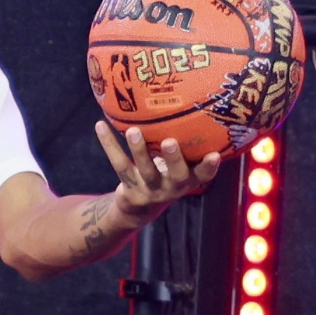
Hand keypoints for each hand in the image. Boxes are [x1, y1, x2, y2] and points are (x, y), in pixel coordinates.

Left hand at [90, 120, 227, 224]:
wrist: (140, 209)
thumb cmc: (168, 176)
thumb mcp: (182, 166)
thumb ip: (189, 146)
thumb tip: (196, 105)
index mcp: (188, 180)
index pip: (203, 176)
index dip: (209, 167)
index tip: (215, 154)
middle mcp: (171, 187)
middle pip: (175, 175)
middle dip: (173, 159)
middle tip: (169, 141)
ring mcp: (149, 189)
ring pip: (144, 170)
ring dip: (139, 150)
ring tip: (133, 131)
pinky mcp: (129, 187)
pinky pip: (119, 164)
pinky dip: (109, 144)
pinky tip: (100, 125)